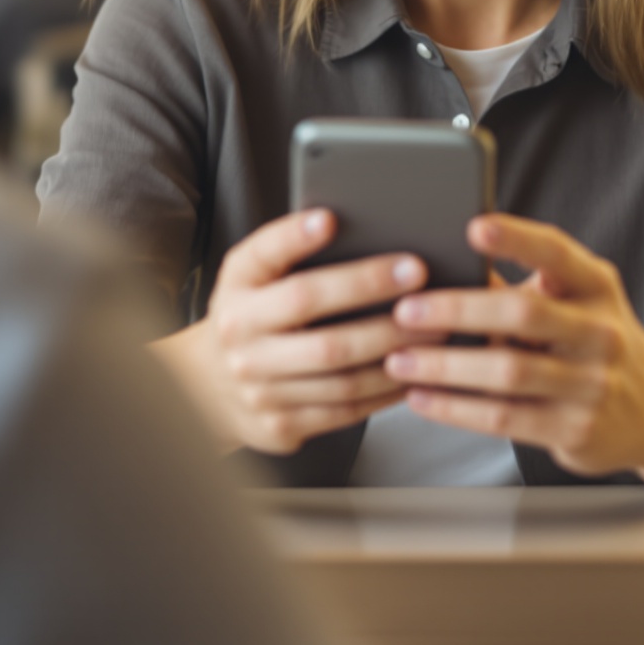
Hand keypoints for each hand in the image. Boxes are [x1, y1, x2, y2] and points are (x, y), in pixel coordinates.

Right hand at [155, 210, 443, 455]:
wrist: (208, 388)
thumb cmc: (252, 316)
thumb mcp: (253, 277)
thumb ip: (288, 251)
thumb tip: (345, 222)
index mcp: (236, 289)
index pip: (263, 257)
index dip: (294, 237)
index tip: (330, 219)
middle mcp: (240, 337)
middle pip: (309, 311)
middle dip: (370, 293)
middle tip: (419, 276)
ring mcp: (258, 387)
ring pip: (338, 371)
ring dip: (393, 350)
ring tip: (435, 329)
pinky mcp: (280, 425)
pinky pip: (345, 410)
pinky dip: (386, 391)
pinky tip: (416, 372)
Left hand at [382, 215, 643, 480]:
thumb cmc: (591, 341)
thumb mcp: (575, 301)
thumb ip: (520, 286)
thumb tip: (441, 267)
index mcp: (596, 286)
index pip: (557, 253)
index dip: (516, 239)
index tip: (474, 227)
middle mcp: (600, 332)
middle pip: (524, 314)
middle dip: (458, 310)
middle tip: (406, 310)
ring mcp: (593, 384)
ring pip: (508, 373)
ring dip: (445, 366)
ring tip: (399, 360)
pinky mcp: (578, 429)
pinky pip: (505, 418)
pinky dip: (456, 408)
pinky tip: (421, 398)